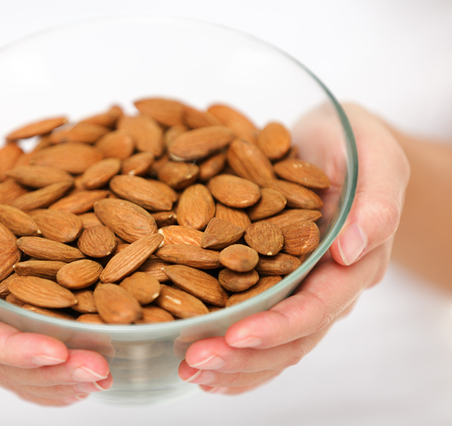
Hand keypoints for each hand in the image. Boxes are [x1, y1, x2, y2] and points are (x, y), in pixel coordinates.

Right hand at [0, 148, 111, 405]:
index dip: (13, 348)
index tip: (57, 352)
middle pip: (0, 361)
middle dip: (51, 372)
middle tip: (99, 372)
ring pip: (17, 368)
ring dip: (61, 379)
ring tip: (104, 378)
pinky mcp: (1, 315)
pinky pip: (28, 353)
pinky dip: (59, 369)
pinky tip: (89, 377)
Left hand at [178, 103, 409, 393]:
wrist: (337, 145)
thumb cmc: (354, 144)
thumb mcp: (375, 155)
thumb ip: (375, 198)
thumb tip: (353, 247)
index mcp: (353, 263)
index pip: (317, 306)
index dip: (278, 325)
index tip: (235, 334)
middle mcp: (327, 287)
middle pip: (290, 339)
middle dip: (242, 356)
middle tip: (194, 362)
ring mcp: (301, 290)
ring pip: (272, 344)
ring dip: (232, 364)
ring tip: (189, 370)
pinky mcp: (276, 285)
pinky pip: (258, 328)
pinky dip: (233, 353)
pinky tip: (203, 368)